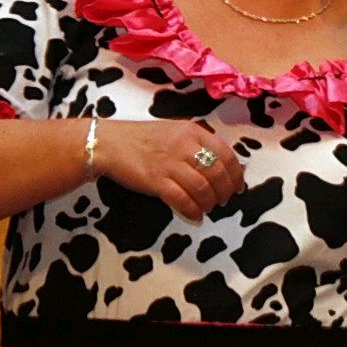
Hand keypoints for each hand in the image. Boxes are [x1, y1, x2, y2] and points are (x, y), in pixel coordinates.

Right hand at [93, 120, 245, 221]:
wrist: (108, 143)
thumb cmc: (142, 138)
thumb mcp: (175, 131)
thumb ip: (196, 144)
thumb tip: (220, 167)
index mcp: (193, 131)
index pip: (226, 154)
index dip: (236, 174)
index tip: (238, 186)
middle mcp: (185, 145)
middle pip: (218, 173)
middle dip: (225, 191)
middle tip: (223, 201)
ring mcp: (170, 163)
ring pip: (203, 188)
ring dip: (209, 203)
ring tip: (207, 208)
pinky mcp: (156, 180)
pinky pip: (182, 200)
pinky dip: (192, 211)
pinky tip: (195, 216)